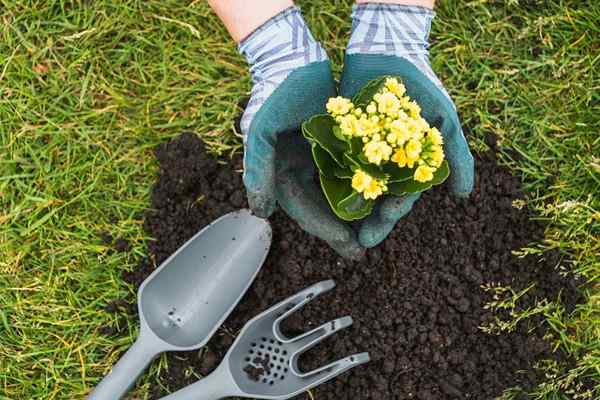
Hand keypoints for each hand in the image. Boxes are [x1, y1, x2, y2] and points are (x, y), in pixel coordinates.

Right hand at [238, 7, 363, 258]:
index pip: (305, 210)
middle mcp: (301, 172)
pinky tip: (383, 196)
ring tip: (377, 229)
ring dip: (357, 212)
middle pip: (324, 208)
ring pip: (340, 194)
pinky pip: (352, 172)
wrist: (293, 59)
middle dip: (343, 230)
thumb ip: (259, 168)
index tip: (348, 246)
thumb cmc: (275, 93)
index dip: (326, 230)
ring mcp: (319, 160)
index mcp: (282, 174)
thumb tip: (259, 212)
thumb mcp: (261, 130)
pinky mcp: (337, 146)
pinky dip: (365, 185)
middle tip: (363, 250)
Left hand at [339, 3, 474, 246]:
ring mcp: (362, 154)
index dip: (392, 214)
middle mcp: (385, 164)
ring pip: (354, 189)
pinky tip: (321, 198)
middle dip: (369, 221)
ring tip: (338, 229)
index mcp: (409, 166)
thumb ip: (455, 157)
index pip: (401, 198)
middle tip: (359, 242)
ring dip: (349, 211)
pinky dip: (330, 183)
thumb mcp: (445, 123)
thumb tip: (465, 196)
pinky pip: (334, 167)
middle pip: (376, 200)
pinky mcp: (341, 142)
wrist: (389, 55)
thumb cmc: (422, 89)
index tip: (383, 224)